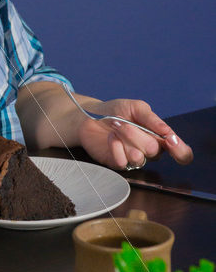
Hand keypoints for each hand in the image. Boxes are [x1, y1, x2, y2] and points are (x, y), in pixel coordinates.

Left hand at [76, 98, 193, 169]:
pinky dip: (114, 146)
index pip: (182, 153)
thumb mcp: (135, 107)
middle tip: (122, 122)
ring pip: (138, 157)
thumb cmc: (115, 110)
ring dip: (125, 138)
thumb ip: (152, 119)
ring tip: (115, 126)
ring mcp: (134, 159)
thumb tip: (168, 132)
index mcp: (159, 137)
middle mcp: (150, 151)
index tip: (170, 140)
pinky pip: (122, 162)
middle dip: (136, 133)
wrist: (89, 116)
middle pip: (154, 151)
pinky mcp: (119, 164)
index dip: (181, 151)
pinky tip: (110, 137)